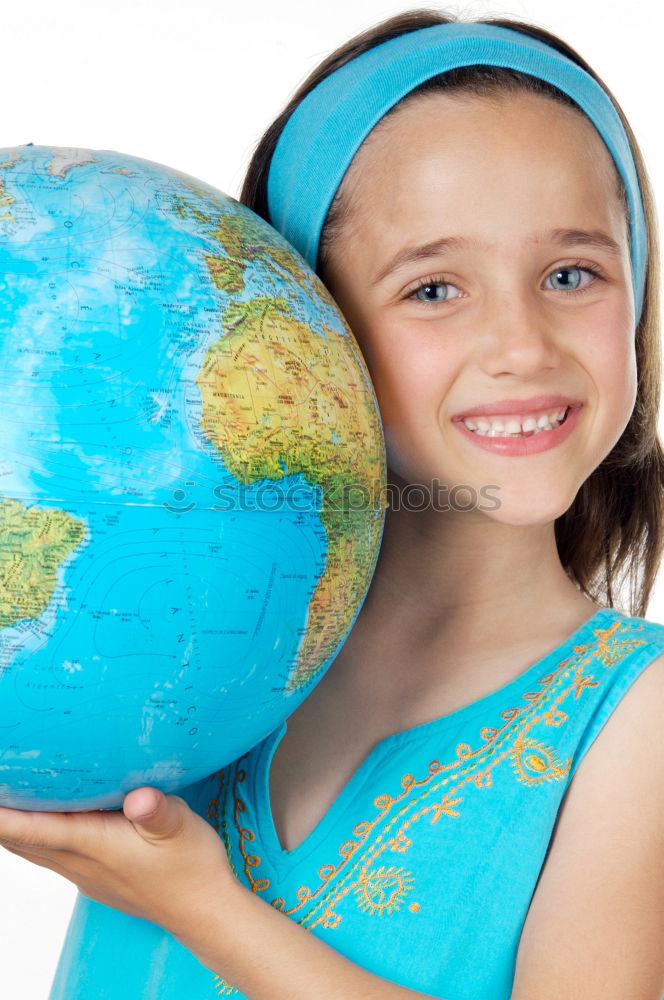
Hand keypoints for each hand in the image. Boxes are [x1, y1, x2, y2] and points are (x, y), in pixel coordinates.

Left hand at [0, 787, 236, 942]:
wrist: (204, 912)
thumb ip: (157, 809)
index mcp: (95, 844)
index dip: (5, 816)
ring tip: (7, 798)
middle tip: (1, 783)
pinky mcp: (95, 879)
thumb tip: (139, 797)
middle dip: (4, 815)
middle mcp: (82, 862)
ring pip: (34, 850)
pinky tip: (41, 821)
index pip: (36, 829)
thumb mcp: (180, 827)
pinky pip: (50, 856)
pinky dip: (34, 836)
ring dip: (15, 827)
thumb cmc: (192, 867)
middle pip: (23, 841)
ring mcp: (86, 874)